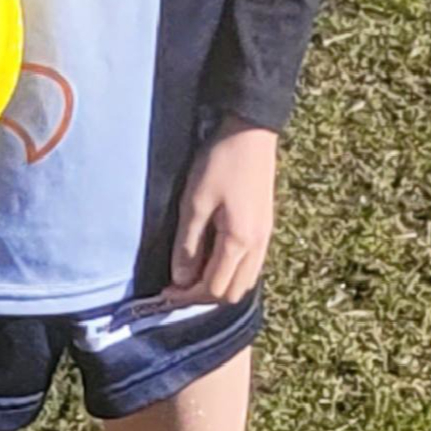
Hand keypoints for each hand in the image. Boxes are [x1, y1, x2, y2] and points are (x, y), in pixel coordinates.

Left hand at [164, 116, 277, 304]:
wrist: (252, 133)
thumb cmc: (220, 162)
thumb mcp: (195, 202)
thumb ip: (188, 244)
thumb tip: (181, 280)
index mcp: (239, 242)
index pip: (214, 289)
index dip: (187, 296)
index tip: (165, 291)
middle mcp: (258, 246)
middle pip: (232, 293)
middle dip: (204, 296)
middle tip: (177, 285)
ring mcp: (265, 238)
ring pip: (244, 282)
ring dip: (219, 285)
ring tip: (193, 274)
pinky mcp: (266, 228)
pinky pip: (251, 266)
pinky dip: (231, 272)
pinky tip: (213, 258)